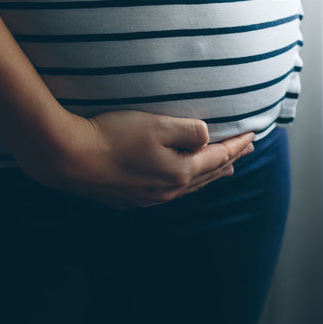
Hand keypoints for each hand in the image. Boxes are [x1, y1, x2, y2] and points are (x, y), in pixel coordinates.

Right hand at [22, 109, 255, 208]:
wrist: (68, 159)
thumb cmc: (113, 136)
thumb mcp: (158, 124)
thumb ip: (189, 130)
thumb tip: (207, 137)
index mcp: (180, 172)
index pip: (218, 157)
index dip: (237, 144)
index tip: (254, 135)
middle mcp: (168, 191)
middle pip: (208, 175)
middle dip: (229, 160)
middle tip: (246, 150)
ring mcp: (148, 198)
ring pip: (189, 186)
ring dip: (209, 174)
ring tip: (223, 169)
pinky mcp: (129, 199)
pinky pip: (169, 191)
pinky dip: (185, 182)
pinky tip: (181, 180)